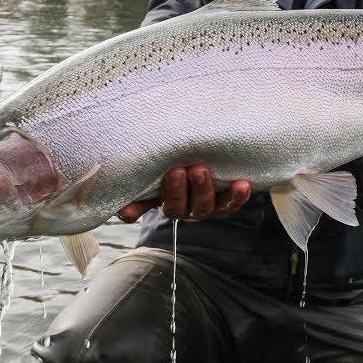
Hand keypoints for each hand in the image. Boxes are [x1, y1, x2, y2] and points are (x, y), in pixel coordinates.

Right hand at [115, 164, 251, 222]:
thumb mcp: (156, 166)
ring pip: (204, 207)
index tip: (128, 211)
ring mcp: (205, 206)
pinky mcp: (225, 201)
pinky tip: (242, 184)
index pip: (144, 208)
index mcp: (161, 200)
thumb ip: (139, 179)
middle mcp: (183, 208)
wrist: (205, 151)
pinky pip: (231, 203)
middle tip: (178, 170)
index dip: (137, 210)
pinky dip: (237, 196)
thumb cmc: (175, 158)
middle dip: (177, 191)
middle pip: (179, 208)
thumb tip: (120, 206)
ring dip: (203, 190)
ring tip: (201, 170)